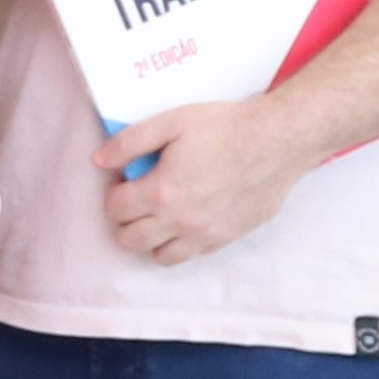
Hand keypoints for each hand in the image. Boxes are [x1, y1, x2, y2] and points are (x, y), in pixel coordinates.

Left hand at [98, 96, 315, 264]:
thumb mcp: (172, 122)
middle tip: (139, 199)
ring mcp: (205, 234)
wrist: (280, 139)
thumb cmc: (227, 127)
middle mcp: (181, 221)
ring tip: (161, 214)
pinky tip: (188, 220)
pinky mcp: (228, 238)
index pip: (115, 210)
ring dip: (152, 238)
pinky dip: (182, 242)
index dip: (114, 194)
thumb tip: (98, 160)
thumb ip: (129, 142)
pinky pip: (193, 254)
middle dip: (126, 220)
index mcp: (162, 192)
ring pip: (160, 256)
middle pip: (130, 240)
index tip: (127, 181)